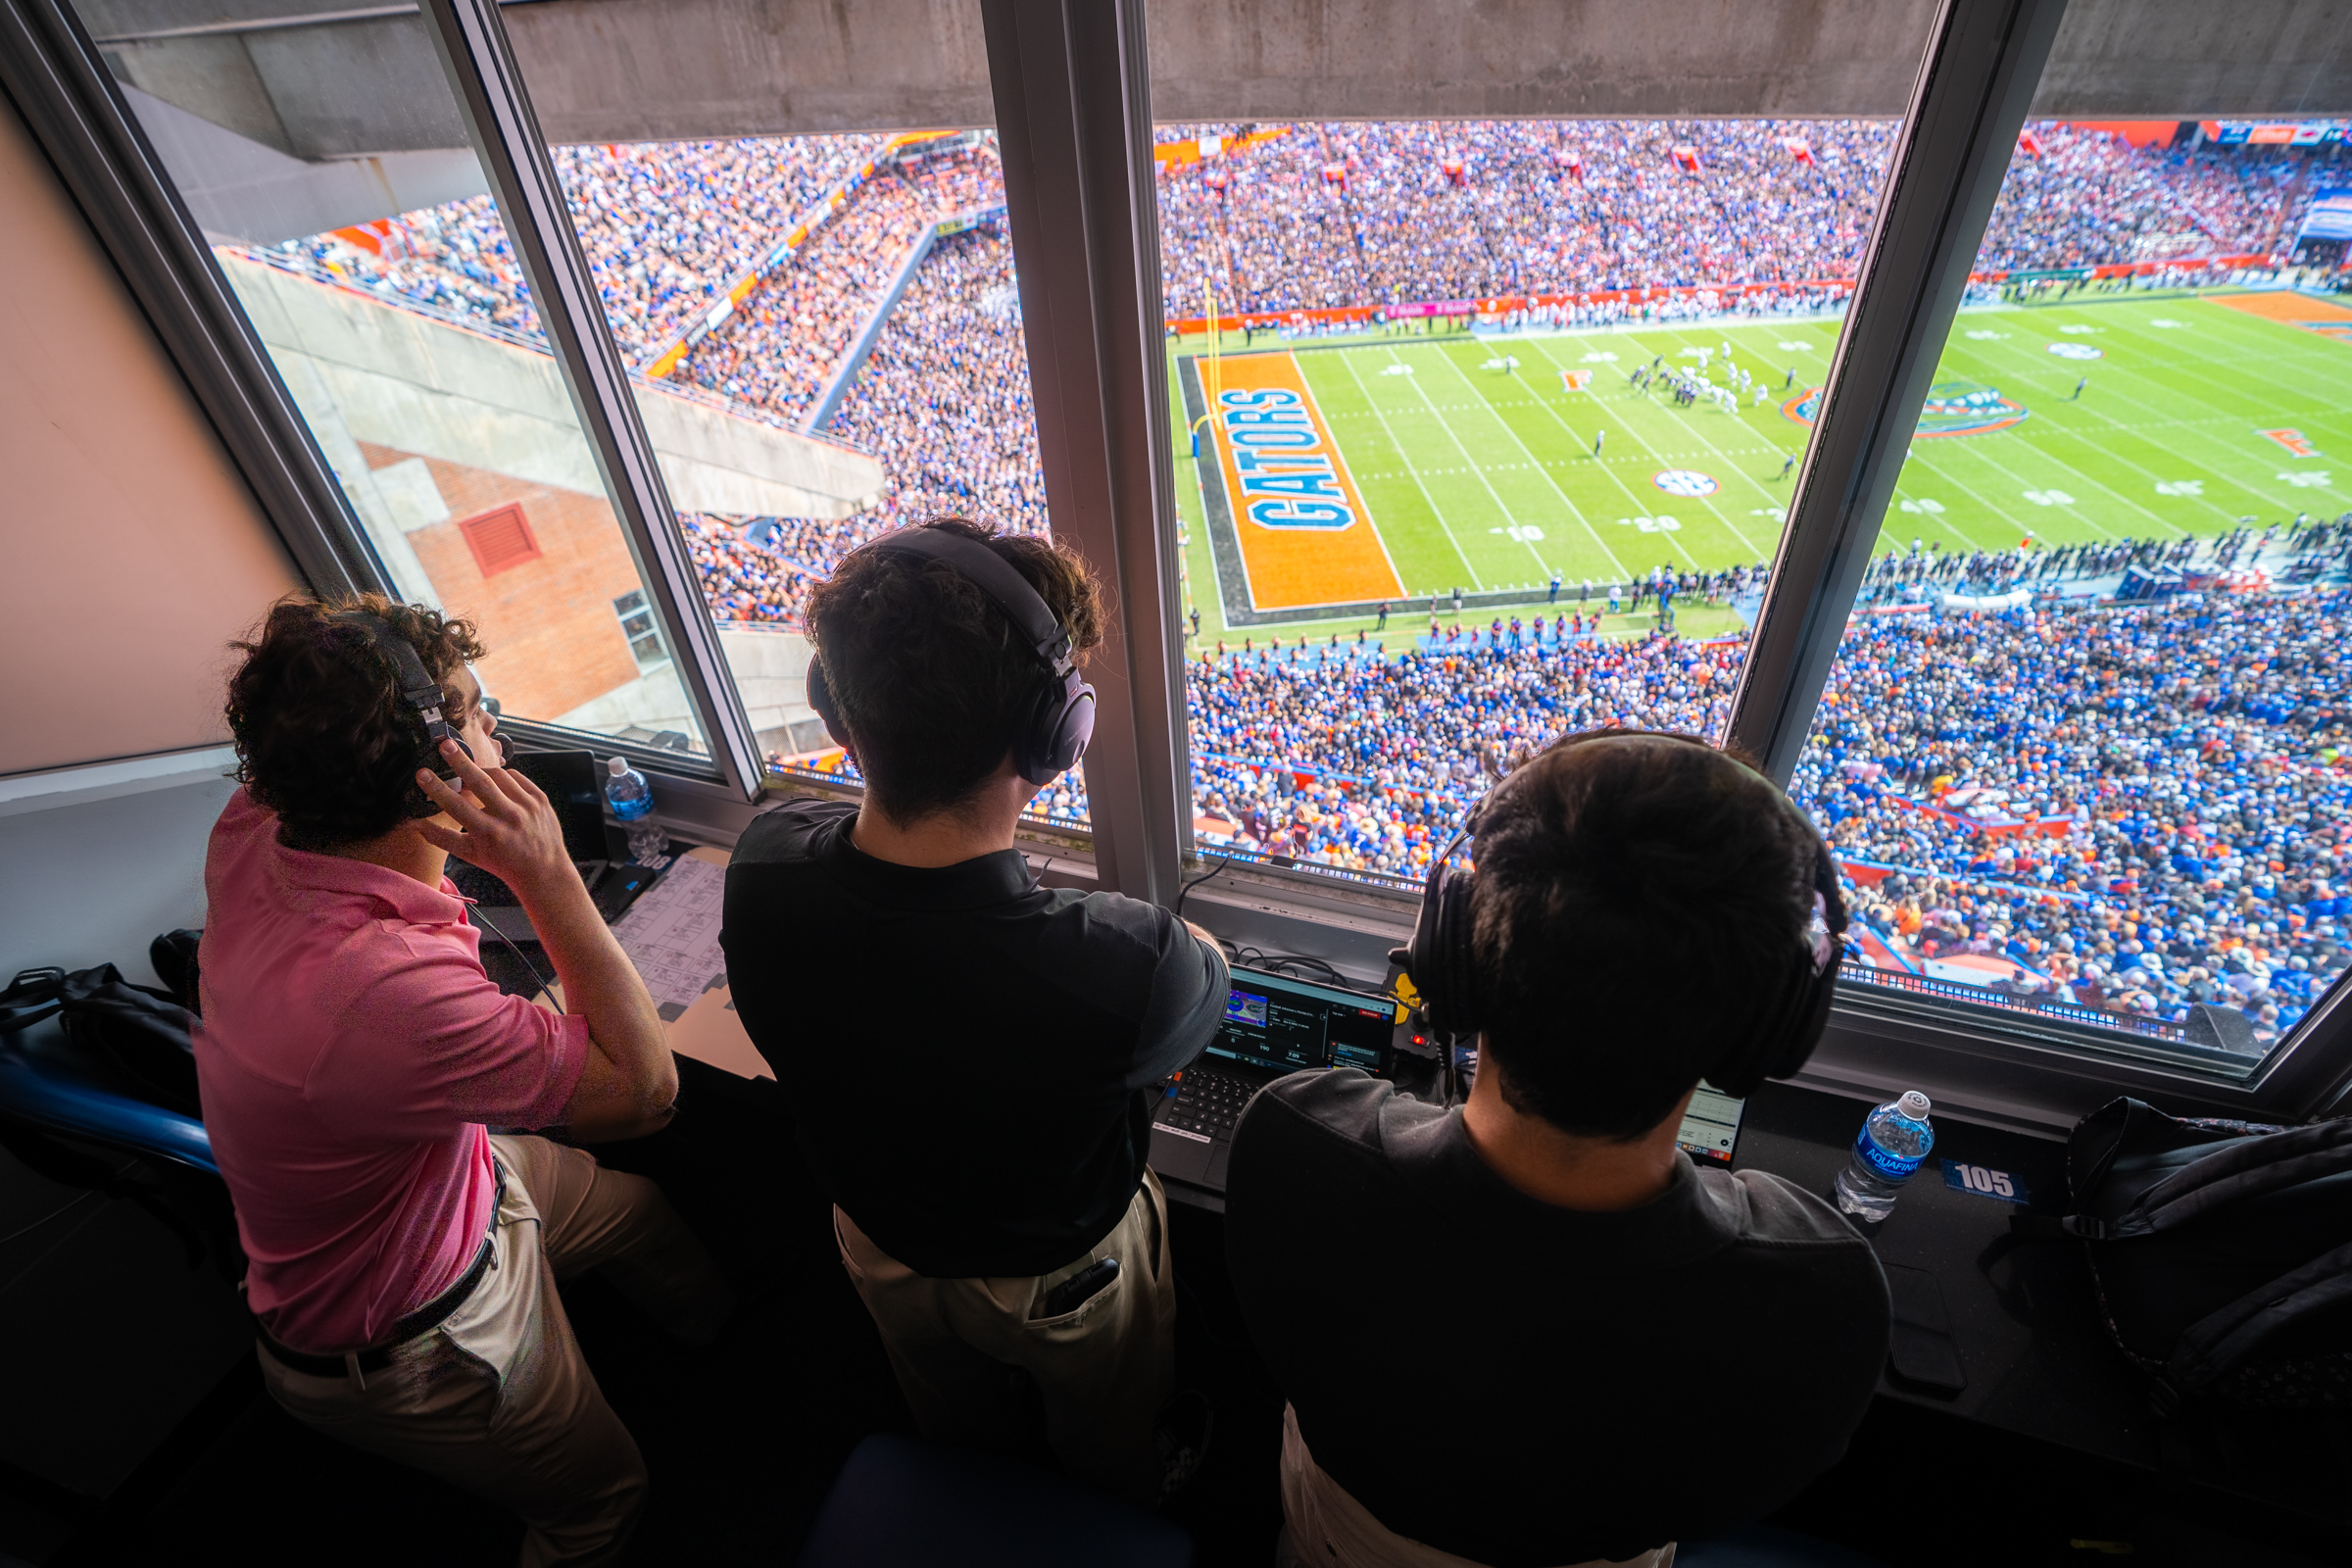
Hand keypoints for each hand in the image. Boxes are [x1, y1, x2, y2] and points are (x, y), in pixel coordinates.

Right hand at [414, 739, 576, 900]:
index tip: (421, 773)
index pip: (456, 805)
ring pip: (499, 775)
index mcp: (488, 833)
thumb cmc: (501, 862)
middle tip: (445, 744)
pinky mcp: (540, 798)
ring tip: (467, 770)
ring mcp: (527, 806)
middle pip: (481, 782)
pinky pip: (516, 777)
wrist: (543, 870)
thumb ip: (440, 838)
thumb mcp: (469, 854)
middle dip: (460, 761)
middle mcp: (509, 817)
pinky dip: (502, 775)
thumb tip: (413, 823)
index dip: (436, 788)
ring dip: (480, 770)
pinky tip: (493, 780)